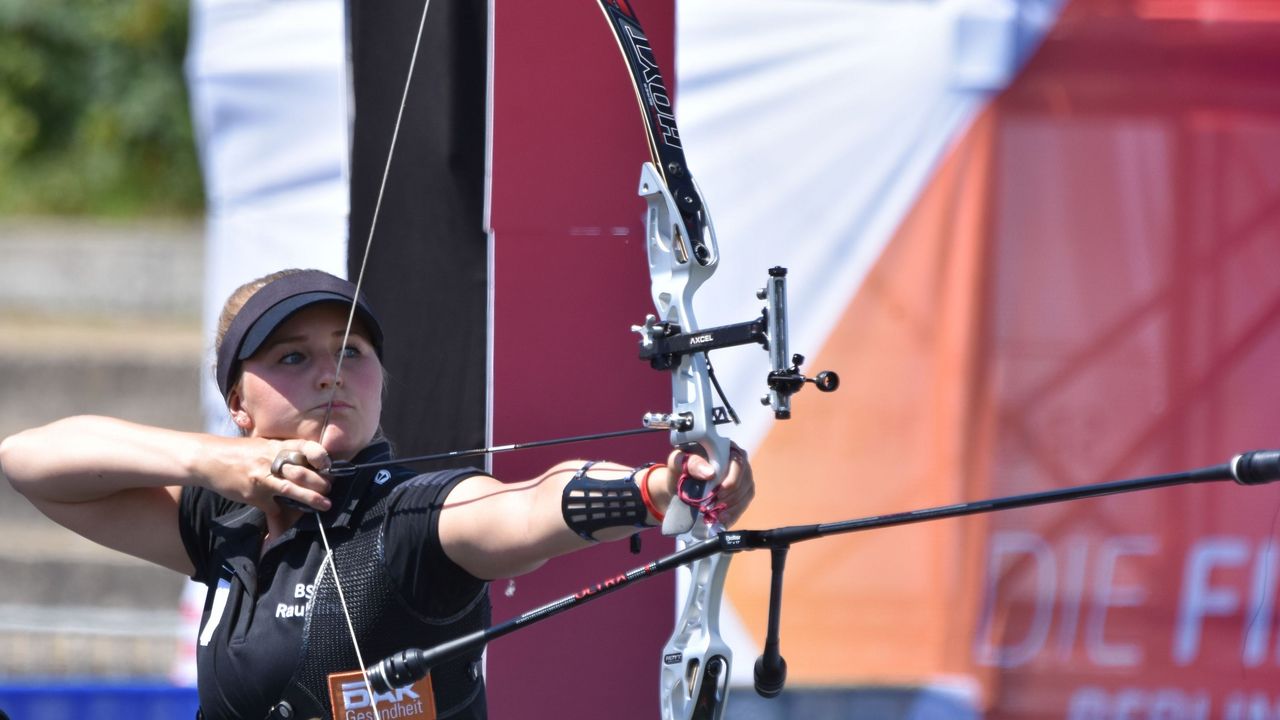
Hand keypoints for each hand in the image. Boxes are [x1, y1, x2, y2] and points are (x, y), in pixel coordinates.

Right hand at [199, 437, 332, 513]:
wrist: (209, 459)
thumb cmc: (240, 452)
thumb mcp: (264, 445)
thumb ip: (283, 452)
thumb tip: (307, 464)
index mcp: (276, 445)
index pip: (306, 447)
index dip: (321, 456)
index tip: (329, 465)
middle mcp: (271, 460)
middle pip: (303, 472)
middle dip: (321, 482)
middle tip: (330, 489)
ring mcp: (262, 478)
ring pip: (291, 489)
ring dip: (311, 499)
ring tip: (325, 505)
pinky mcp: (253, 494)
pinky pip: (272, 508)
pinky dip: (281, 516)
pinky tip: (286, 522)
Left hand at [662, 443, 754, 527]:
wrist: (676, 486)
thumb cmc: (678, 470)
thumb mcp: (678, 463)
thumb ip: (691, 463)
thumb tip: (710, 473)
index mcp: (725, 448)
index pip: (737, 461)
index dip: (731, 479)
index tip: (718, 493)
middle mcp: (738, 461)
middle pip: (744, 479)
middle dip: (730, 496)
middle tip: (713, 507)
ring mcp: (742, 478)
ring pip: (746, 493)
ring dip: (732, 507)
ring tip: (716, 515)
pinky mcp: (741, 493)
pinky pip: (743, 504)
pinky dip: (734, 514)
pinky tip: (722, 520)